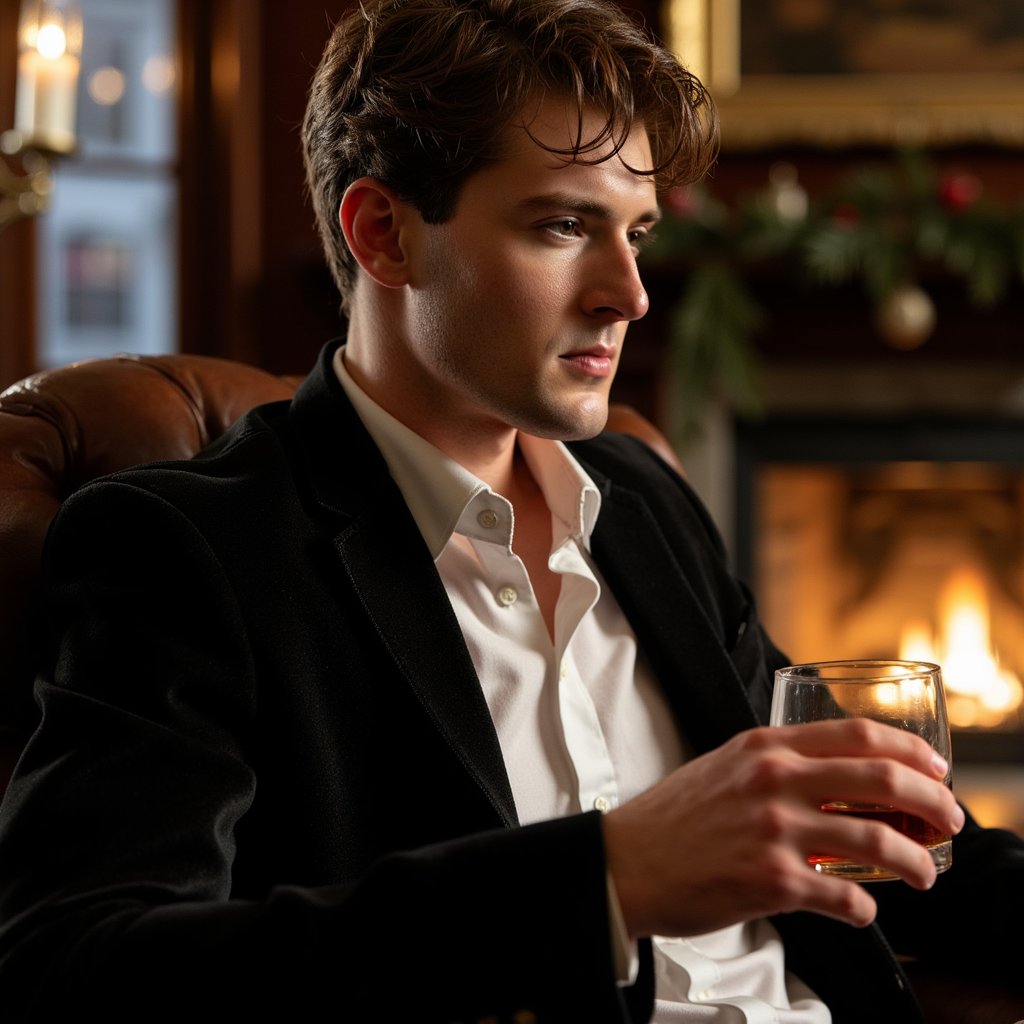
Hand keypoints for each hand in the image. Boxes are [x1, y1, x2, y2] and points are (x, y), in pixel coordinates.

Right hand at [602, 719, 964, 936]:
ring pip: (876, 841)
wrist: (627, 861)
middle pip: (881, 778)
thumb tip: (833, 778)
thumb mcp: (726, 766)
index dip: (910, 750)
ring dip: (915, 862)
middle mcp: (775, 779)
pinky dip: (866, 910)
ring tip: (924, 875)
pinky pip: (844, 897)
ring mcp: (775, 830)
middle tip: (949, 818)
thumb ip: (777, 764)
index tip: (936, 767)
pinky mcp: (771, 880)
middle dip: (932, 800)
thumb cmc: (675, 818)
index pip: (858, 733)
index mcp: (765, 745)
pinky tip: (863, 912)